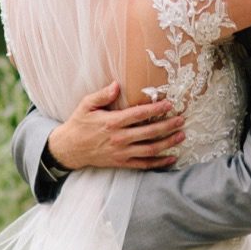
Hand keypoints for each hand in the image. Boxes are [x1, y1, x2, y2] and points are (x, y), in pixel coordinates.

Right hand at [48, 82, 183, 170]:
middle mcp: (119, 139)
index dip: (156, 109)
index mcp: (112, 122)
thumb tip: (117, 84)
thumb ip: (102, 95)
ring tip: (181, 136)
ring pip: (150, 149)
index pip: (138, 114)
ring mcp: (121, 153)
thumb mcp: (86, 105)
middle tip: (181, 119)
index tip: (169, 104)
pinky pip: (143, 165)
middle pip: (149, 132)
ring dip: (167, 143)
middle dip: (167, 126)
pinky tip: (171, 158)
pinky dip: (159, 163)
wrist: (69, 149)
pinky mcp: (121, 163)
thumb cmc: (79, 124)